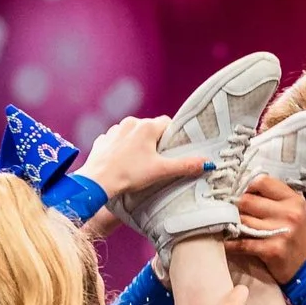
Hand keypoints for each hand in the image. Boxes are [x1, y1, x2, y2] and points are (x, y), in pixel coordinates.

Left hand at [78, 117, 207, 200]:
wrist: (98, 182)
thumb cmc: (130, 174)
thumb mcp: (161, 171)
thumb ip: (185, 165)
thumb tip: (207, 162)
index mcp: (146, 126)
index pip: (167, 123)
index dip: (171, 136)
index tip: (172, 150)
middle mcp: (130, 122)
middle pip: (150, 127)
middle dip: (155, 141)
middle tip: (157, 160)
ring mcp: (114, 130)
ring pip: (133, 133)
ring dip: (137, 144)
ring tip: (138, 163)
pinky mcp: (102, 140)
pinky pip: (117, 140)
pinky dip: (121, 148)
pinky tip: (122, 162)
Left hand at [227, 178, 305, 283]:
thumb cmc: (295, 236)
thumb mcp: (293, 211)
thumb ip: (273, 198)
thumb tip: (242, 189)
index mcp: (293, 200)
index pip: (262, 181)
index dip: (247, 187)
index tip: (242, 194)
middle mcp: (289, 213)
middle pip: (247, 200)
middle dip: (236, 207)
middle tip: (233, 213)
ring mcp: (280, 232)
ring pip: (242, 220)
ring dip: (233, 224)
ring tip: (231, 227)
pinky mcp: (272, 250)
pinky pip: (242, 243)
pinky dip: (231, 244)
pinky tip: (228, 243)